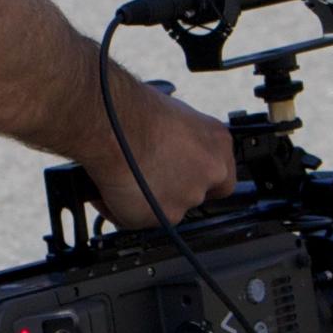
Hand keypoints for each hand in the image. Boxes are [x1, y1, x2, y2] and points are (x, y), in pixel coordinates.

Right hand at [83, 72, 237, 227]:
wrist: (110, 126)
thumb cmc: (132, 112)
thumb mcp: (172, 117)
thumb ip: (183, 143)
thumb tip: (169, 153)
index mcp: (217, 142)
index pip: (222, 174)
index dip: (199, 178)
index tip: (183, 175)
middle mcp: (211, 171)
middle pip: (197, 193)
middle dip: (173, 190)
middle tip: (148, 176)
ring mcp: (190, 195)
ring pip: (168, 208)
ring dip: (149, 199)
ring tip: (125, 177)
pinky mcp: (165, 215)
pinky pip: (142, 220)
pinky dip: (125, 209)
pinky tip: (112, 188)